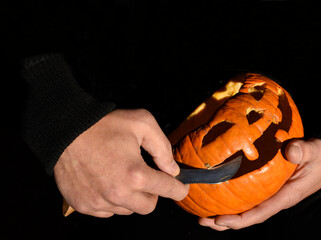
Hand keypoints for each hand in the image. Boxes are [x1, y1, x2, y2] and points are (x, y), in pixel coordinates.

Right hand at [54, 109, 188, 216]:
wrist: (65, 130)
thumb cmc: (104, 125)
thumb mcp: (142, 123)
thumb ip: (162, 147)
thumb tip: (172, 170)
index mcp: (135, 174)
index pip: (167, 190)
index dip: (178, 190)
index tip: (181, 188)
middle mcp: (118, 194)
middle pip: (148, 206)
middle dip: (153, 193)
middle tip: (146, 178)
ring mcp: (99, 202)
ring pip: (127, 210)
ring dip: (131, 197)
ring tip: (123, 177)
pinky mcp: (84, 205)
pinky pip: (107, 211)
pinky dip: (112, 201)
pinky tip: (107, 183)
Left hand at [199, 138, 320, 230]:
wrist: (318, 157)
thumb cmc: (316, 155)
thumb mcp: (315, 151)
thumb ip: (304, 151)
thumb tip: (290, 151)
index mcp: (285, 196)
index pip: (261, 212)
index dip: (241, 219)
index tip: (221, 220)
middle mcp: (273, 199)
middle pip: (247, 216)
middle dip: (225, 222)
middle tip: (202, 220)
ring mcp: (266, 195)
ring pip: (243, 210)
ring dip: (222, 214)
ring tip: (201, 215)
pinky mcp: (262, 188)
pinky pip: (244, 198)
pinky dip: (228, 200)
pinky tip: (212, 195)